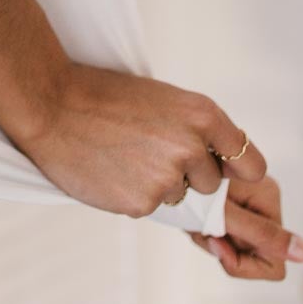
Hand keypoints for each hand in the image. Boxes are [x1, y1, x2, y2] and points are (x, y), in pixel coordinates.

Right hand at [19, 61, 264, 220]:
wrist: (52, 104)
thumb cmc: (106, 97)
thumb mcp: (163, 100)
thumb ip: (197, 130)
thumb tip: (223, 165)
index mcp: (202, 115)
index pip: (250, 163)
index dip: (236, 169)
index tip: (224, 169)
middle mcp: (192, 147)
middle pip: (212, 183)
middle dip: (189, 174)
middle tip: (148, 148)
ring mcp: (167, 178)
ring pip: (179, 196)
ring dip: (158, 183)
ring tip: (124, 154)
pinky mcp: (142, 204)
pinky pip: (150, 206)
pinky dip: (133, 193)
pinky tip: (111, 169)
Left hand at [189, 167, 302, 279]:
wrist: (160, 147)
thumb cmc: (188, 176)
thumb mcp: (223, 212)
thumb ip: (262, 234)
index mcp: (269, 198)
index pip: (273, 262)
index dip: (242, 262)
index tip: (215, 241)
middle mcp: (262, 200)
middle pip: (252, 254)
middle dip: (224, 247)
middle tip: (199, 224)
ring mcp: (246, 203)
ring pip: (235, 246)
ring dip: (211, 238)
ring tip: (192, 215)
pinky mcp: (229, 203)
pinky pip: (223, 234)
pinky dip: (205, 230)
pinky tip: (191, 213)